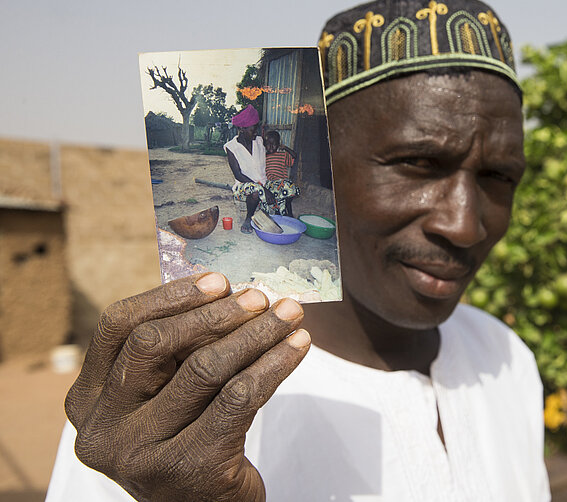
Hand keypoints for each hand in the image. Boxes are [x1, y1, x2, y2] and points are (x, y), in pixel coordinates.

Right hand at [65, 273, 309, 501]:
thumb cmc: (188, 437)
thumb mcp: (165, 394)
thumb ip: (176, 349)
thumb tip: (225, 288)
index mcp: (87, 399)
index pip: (117, 327)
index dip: (169, 296)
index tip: (218, 280)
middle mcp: (102, 428)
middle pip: (155, 344)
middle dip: (215, 313)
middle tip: (261, 298)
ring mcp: (140, 454)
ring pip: (204, 368)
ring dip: (256, 334)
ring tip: (290, 315)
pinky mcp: (189, 468)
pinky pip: (240, 398)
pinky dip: (275, 365)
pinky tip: (298, 347)